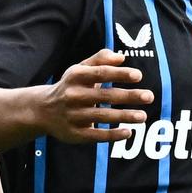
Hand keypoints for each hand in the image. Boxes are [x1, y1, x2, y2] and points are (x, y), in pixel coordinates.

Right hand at [34, 49, 152, 143]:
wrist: (41, 110)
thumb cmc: (69, 86)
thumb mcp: (80, 70)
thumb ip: (100, 60)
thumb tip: (122, 57)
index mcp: (75, 77)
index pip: (100, 73)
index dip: (119, 74)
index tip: (138, 75)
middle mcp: (72, 96)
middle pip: (104, 96)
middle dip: (129, 96)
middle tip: (149, 96)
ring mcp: (73, 116)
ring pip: (102, 116)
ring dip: (124, 116)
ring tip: (143, 116)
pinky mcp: (74, 133)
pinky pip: (96, 135)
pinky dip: (112, 135)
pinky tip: (128, 132)